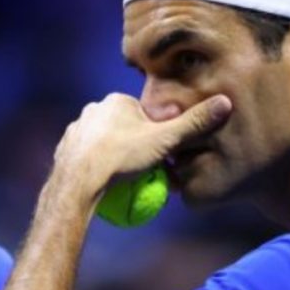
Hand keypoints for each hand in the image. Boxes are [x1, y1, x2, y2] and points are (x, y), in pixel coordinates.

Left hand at [52, 92, 231, 188]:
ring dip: (118, 160)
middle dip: (139, 149)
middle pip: (126, 130)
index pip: (146, 116)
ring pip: (106, 144)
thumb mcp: (165, 140)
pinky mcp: (64, 150)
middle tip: (149, 174)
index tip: (164, 158)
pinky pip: (88, 159)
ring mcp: (76, 130)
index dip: (158, 137)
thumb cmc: (123, 158)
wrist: (77, 182)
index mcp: (117, 101)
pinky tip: (106, 188)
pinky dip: (98, 170)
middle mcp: (94, 110)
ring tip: (128, 183)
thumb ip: (194, 123)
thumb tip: (225, 102)